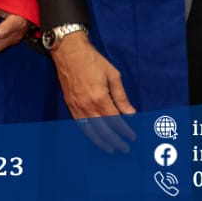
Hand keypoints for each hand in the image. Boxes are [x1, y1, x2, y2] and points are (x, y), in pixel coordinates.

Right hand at [51, 32, 136, 152]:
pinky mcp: (69, 104)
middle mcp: (87, 105)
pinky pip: (79, 124)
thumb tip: (130, 113)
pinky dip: (88, 133)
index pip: (115, 121)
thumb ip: (121, 96)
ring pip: (89, 130)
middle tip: (124, 148)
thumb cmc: (92, 60)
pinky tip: (94, 137)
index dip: (125, 131)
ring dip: (101, 142)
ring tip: (110, 149)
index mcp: (99, 97)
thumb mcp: (112, 75)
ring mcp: (76, 106)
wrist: (68, 51)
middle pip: (103, 130)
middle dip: (115, 141)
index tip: (132, 137)